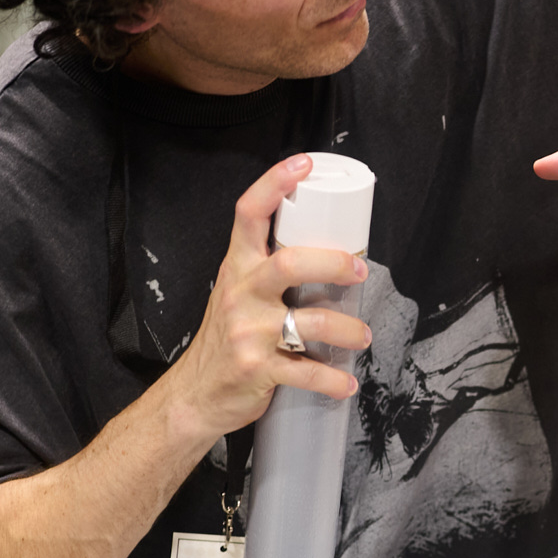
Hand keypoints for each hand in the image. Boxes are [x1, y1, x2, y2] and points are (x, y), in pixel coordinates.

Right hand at [169, 156, 375, 440]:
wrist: (194, 394)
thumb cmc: (225, 339)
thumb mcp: (235, 292)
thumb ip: (266, 269)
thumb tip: (324, 249)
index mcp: (237, 268)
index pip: (249, 214)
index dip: (275, 184)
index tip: (304, 164)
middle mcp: (241, 294)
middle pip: (291, 263)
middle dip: (333, 263)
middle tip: (359, 270)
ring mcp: (249, 332)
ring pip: (310, 322)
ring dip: (347, 330)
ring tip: (362, 336)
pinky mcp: (258, 369)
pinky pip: (306, 372)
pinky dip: (333, 380)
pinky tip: (346, 383)